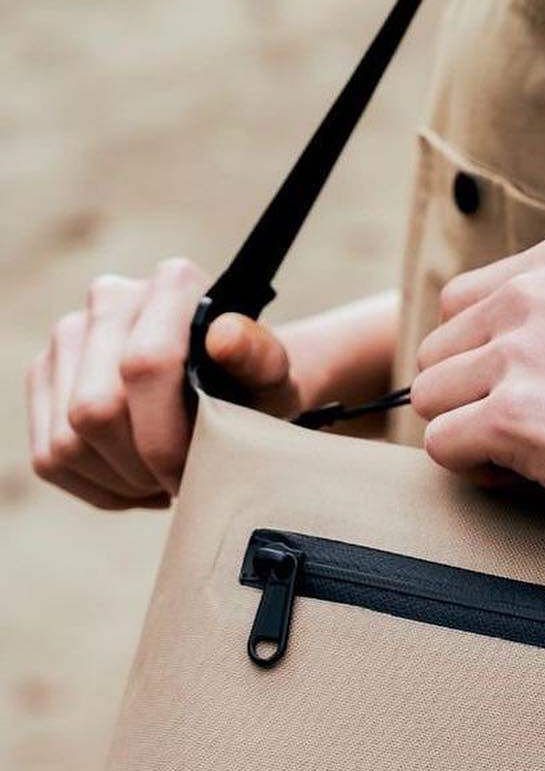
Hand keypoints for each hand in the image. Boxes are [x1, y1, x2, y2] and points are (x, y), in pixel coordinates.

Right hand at [26, 258, 302, 509]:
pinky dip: (99, 486)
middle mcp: (110, 297)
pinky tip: (138, 478)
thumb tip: (224, 337)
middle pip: (96, 410)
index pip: (145, 366)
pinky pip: (49, 458)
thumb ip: (260, 358)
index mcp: (173, 284)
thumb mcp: (274, 378)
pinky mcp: (45, 374)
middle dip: (142, 467)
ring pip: (66, 442)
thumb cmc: (253, 384)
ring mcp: (69, 336)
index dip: (166, 439)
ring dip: (121, 482)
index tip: (194, 475)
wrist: (227, 383)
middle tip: (181, 481)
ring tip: (164, 479)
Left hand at [412, 236, 544, 556]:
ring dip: (475, 437)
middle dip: (475, 401)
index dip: (490, 361)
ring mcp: (523, 352)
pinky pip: (441, 448)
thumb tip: (473, 364)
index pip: (459, 304)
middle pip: (436, 354)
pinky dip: (482, 474)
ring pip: (429, 401)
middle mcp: (534, 292)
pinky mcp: (517, 417)